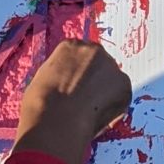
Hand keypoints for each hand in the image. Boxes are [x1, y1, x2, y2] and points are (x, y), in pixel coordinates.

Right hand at [13, 41, 132, 163]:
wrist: (56, 118)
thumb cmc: (40, 103)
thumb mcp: (43, 79)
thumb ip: (60, 74)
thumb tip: (65, 83)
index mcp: (70, 46)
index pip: (80, 56)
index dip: (78, 74)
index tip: (75, 87)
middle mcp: (93, 49)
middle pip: (99, 64)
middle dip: (95, 80)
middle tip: (87, 100)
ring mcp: (111, 65)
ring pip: (111, 79)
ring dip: (106, 92)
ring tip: (91, 112)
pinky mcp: (124, 83)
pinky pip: (121, 95)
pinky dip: (114, 106)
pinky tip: (99, 117)